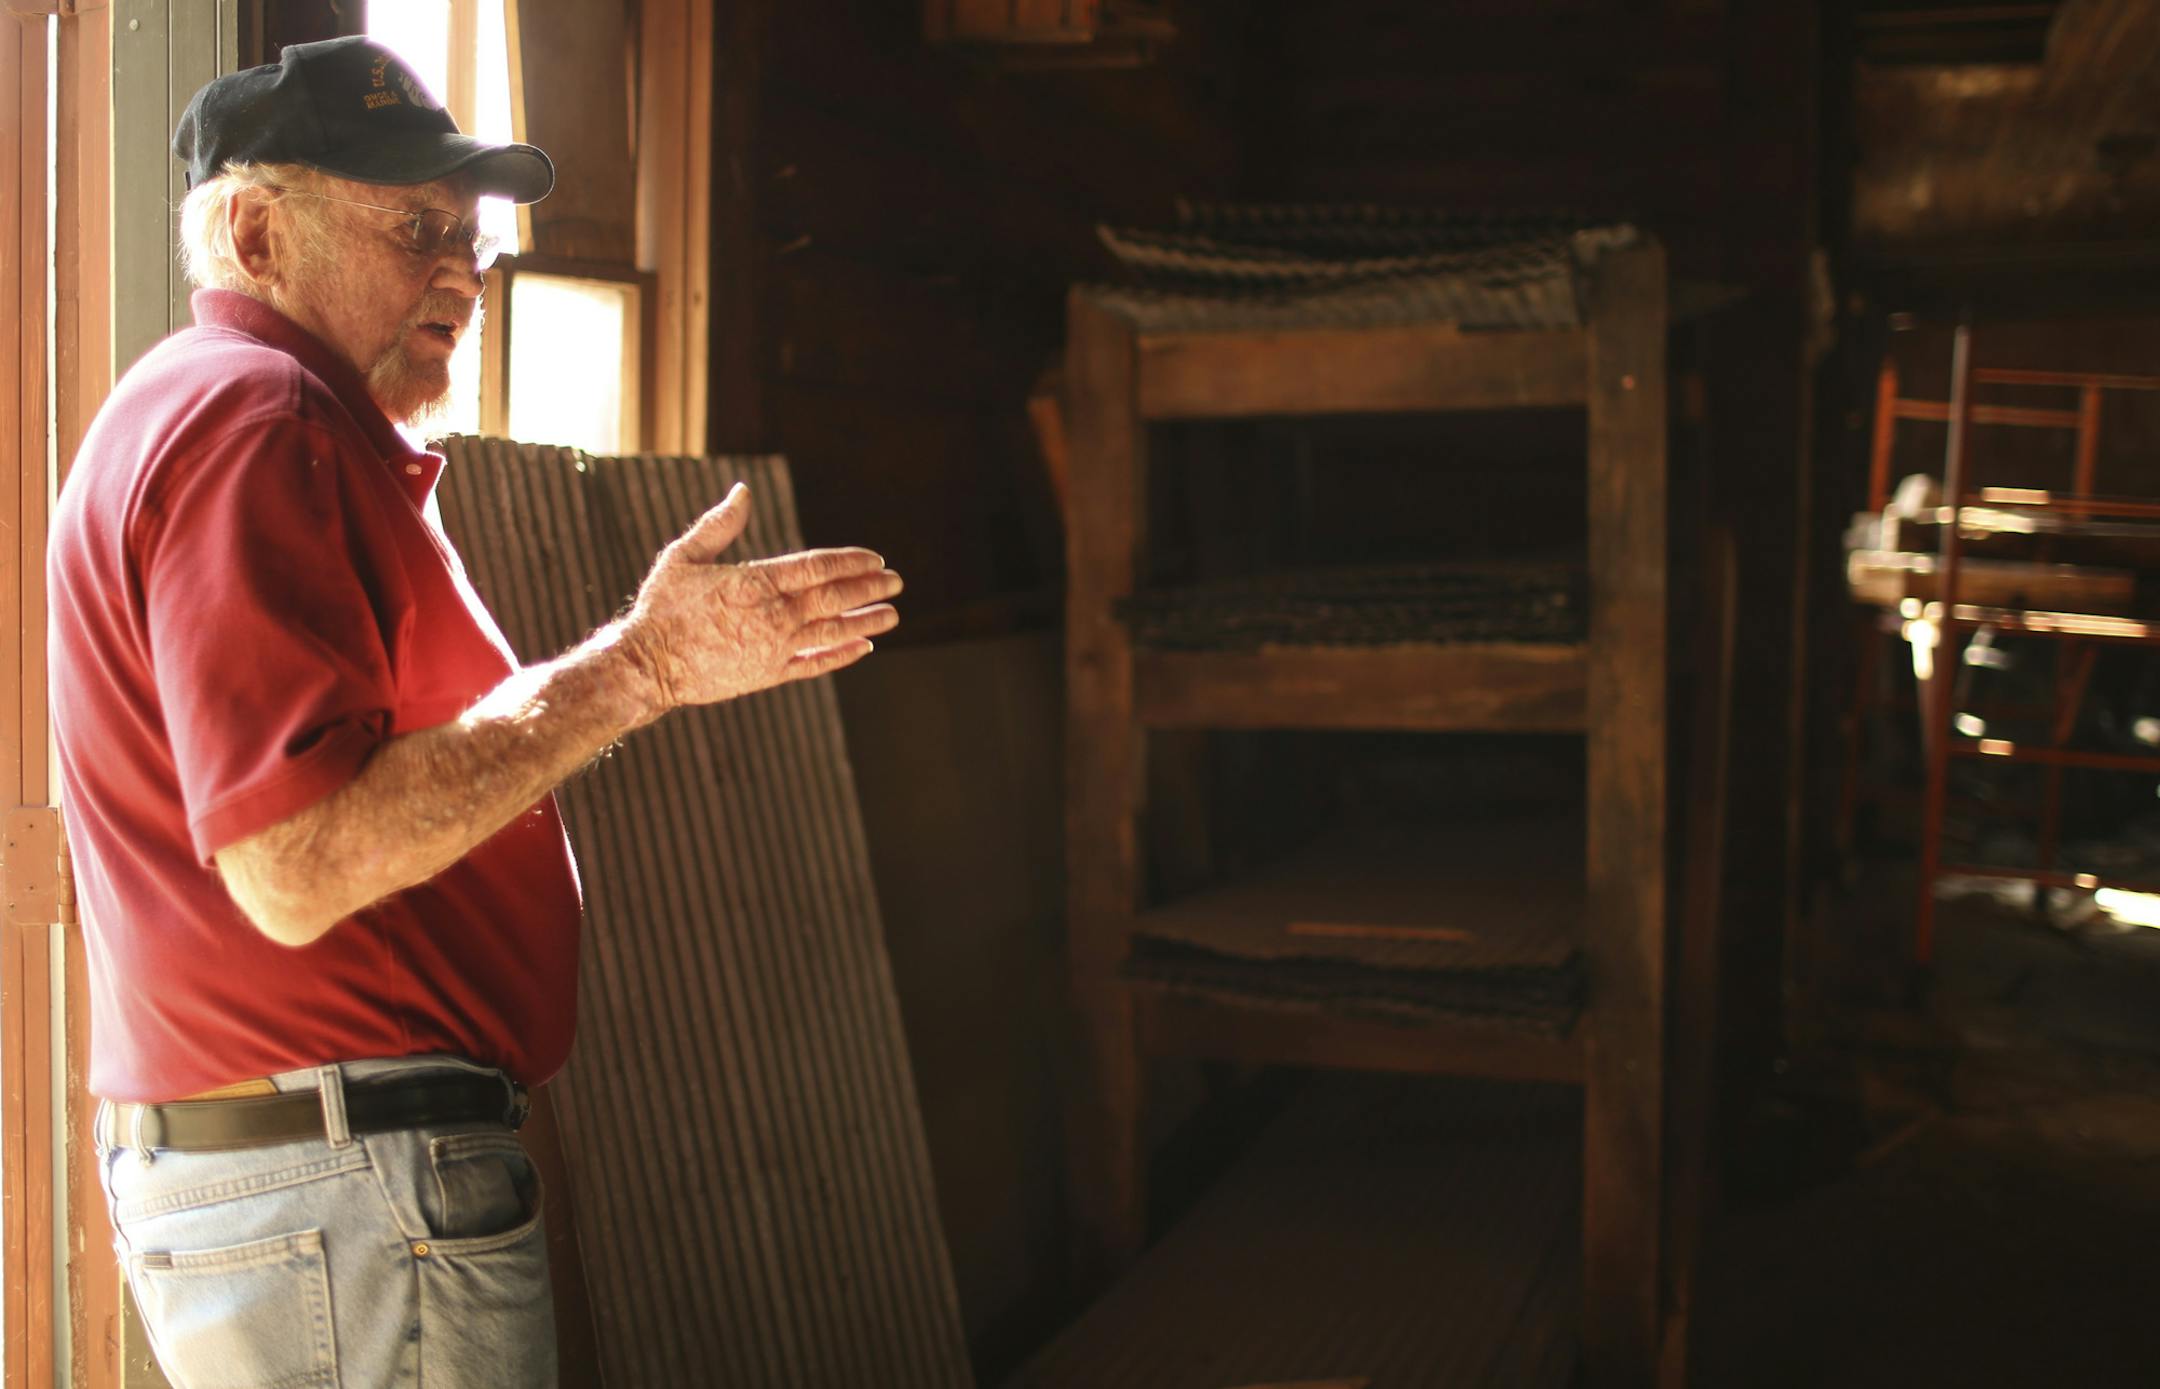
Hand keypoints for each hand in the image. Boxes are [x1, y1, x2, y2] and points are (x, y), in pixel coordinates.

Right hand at [617, 483, 899, 713]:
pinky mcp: (769, 675)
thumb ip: (719, 526)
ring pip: (832, 632)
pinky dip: (841, 654)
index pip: (817, 567)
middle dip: (870, 588)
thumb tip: (742, 492)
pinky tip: (863, 646)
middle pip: (834, 598)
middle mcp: (773, 616)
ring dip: (866, 622)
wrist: (647, 666)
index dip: (850, 562)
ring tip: (892, 614)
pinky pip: (815, 664)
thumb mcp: (684, 557)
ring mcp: (774, 648)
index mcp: (755, 582)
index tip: (875, 558)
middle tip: (896, 582)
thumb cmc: (663, 607)